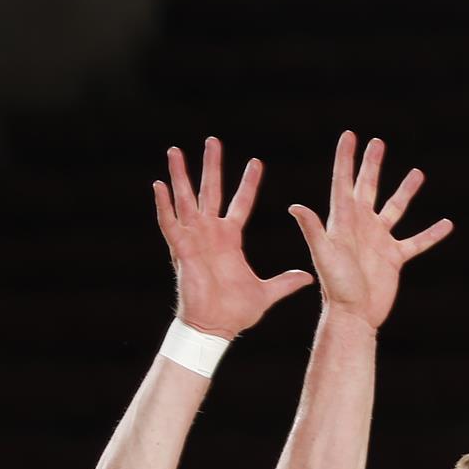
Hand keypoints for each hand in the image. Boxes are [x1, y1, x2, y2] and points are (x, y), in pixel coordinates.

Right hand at [154, 138, 314, 338]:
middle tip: (213, 141)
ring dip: (180, 175)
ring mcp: (194, 239)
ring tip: (175, 151)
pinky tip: (158, 185)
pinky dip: (164, 205)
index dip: (248, 183)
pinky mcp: (181, 250)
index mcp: (230, 238)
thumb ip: (286, 282)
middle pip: (211, 191)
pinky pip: (169, 223)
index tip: (256, 162)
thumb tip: (309, 276)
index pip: (241, 203)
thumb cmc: (235, 311)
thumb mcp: (267, 292)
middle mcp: (211, 233)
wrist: (215, 328)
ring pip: (186, 199)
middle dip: (212, 166)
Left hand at [288, 132, 453, 331]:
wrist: (354, 315)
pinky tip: (446, 224)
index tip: (350, 135)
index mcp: (343, 221)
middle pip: (368, 187)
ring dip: (405, 191)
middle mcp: (361, 226)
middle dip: (372, 164)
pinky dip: (431, 234)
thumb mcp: (324, 255)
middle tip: (377, 142)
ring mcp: (379, 240)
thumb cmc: (336, 286)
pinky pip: (417, 241)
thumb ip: (313, 230)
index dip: (346, 158)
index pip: (344, 182)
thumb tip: (295, 206)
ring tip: (418, 173)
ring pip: (395, 209)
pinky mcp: (395, 257)